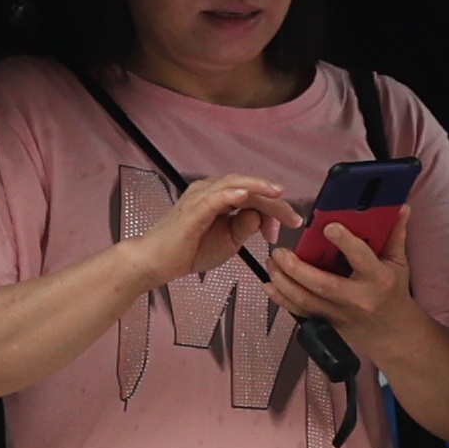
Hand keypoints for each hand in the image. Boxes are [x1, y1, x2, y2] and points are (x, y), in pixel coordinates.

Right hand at [134, 173, 289, 291]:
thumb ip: (246, 226)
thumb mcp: (228, 241)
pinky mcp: (191, 212)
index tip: (289, 225)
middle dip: (274, 201)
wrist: (155, 262)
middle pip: (248, 187)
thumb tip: (263, 216)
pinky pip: (214, 198)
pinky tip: (246, 196)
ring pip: (233, 184)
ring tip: (278, 194)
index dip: (274, 208)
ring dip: (258, 189)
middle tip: (293, 217)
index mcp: (218, 196)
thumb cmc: (188, 250)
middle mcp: (209, 190)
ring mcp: (199, 198)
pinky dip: (231, 195)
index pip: (254, 194)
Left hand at [258, 209, 414, 355]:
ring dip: (283, 282)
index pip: (361, 258)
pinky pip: (300, 312)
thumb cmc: (393, 293)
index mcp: (378, 279)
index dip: (345, 242)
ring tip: (271, 264)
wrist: (392, 332)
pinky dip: (281, 299)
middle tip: (280, 252)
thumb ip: (395, 235)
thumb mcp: (398, 263)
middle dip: (297, 268)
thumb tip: (400, 208)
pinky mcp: (327, 324)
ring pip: (305, 300)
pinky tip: (269, 285)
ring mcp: (340, 314)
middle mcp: (357, 298)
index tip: (328, 226)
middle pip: (322, 284)